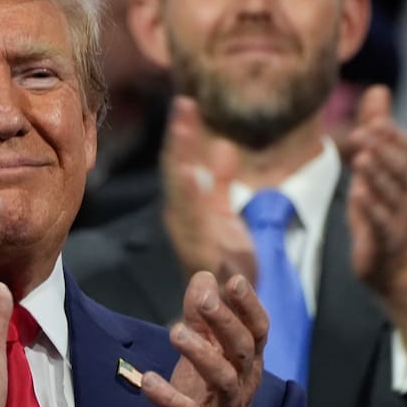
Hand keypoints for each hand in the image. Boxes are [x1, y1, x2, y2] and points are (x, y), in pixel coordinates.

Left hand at [142, 272, 266, 406]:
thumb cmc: (205, 401)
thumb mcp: (204, 356)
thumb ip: (203, 318)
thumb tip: (204, 275)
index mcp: (245, 365)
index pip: (258, 331)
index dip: (250, 306)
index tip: (235, 280)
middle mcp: (241, 386)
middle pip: (244, 351)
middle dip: (227, 323)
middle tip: (206, 300)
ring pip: (222, 381)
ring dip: (201, 355)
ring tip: (175, 332)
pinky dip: (169, 398)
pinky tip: (148, 380)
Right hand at [161, 96, 256, 283]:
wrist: (228, 305)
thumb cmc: (224, 259)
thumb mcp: (223, 214)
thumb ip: (221, 183)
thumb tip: (222, 147)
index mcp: (186, 205)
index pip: (182, 162)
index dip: (183, 133)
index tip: (186, 101)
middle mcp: (183, 216)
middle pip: (178, 170)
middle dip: (181, 139)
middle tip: (184, 105)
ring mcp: (190, 233)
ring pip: (183, 191)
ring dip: (183, 159)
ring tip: (184, 129)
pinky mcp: (203, 251)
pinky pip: (196, 221)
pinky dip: (191, 198)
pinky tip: (192, 174)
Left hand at [346, 85, 406, 348]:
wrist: (390, 264)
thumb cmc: (379, 208)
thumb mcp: (375, 167)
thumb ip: (377, 130)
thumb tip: (378, 89)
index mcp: (402, 174)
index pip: (405, 148)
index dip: (392, 134)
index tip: (374, 119)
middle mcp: (404, 193)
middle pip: (401, 167)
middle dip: (383, 149)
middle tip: (359, 132)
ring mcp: (397, 217)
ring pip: (392, 194)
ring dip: (376, 174)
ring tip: (360, 157)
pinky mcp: (384, 239)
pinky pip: (381, 223)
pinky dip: (371, 208)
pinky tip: (358, 194)